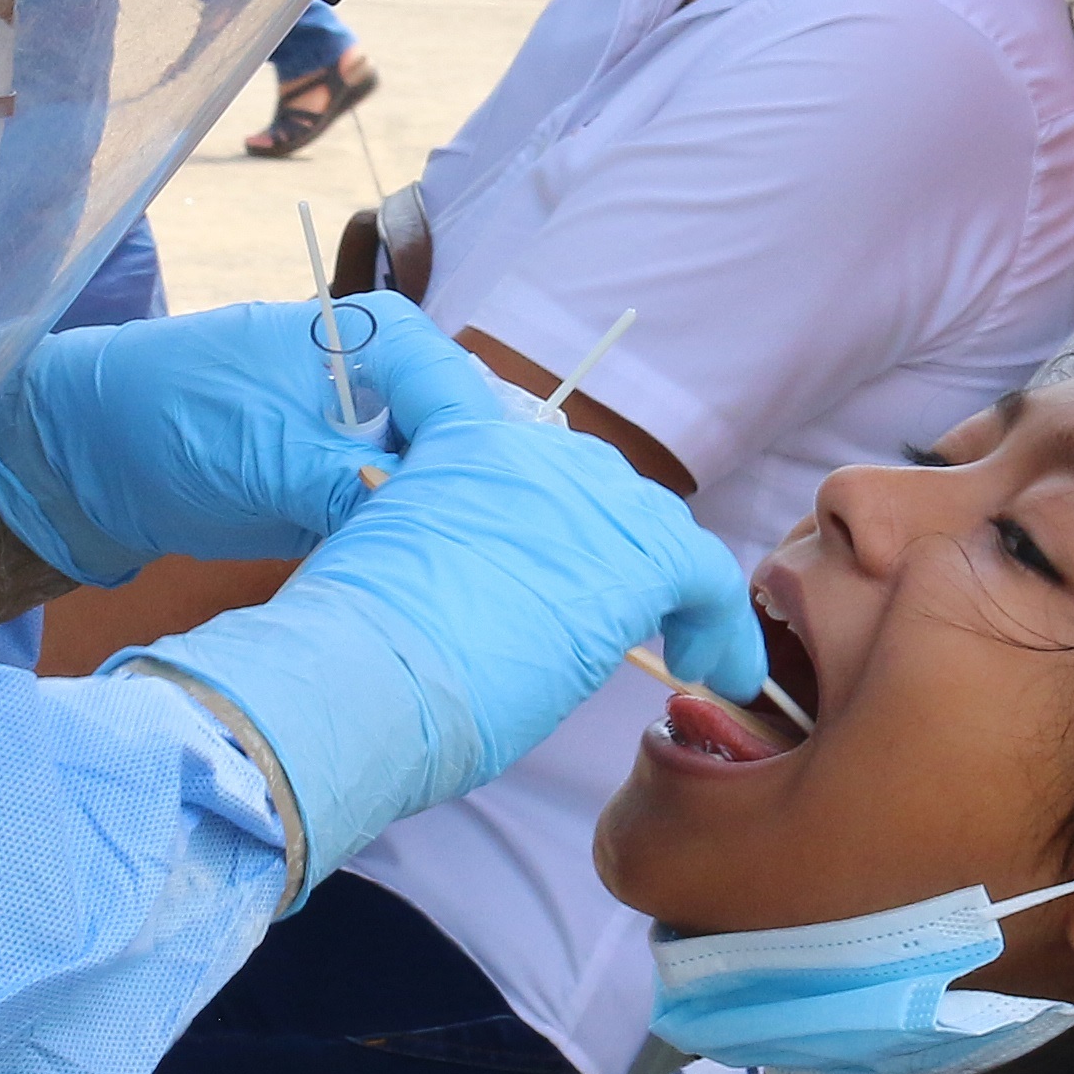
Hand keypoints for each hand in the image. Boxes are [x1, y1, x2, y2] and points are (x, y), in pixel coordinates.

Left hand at [0, 293, 433, 586]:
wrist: (85, 457)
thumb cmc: (168, 417)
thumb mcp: (266, 452)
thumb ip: (351, 483)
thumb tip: (432, 521)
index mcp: (370, 338)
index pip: (453, 389)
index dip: (469, 448)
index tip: (477, 511)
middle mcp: (376, 386)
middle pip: (453, 441)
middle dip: (460, 496)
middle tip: (469, 558)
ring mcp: (356, 442)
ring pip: (425, 488)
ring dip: (430, 532)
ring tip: (445, 580)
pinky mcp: (334, 493)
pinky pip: (385, 522)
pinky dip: (393, 551)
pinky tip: (404, 585)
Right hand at [119, 340, 759, 881]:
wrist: (363, 675)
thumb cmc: (351, 654)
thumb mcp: (385, 572)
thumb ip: (441, 551)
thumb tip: (480, 594)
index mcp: (449, 443)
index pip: (486, 399)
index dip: (517, 454)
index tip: (534, 505)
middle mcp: (524, 449)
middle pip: (592, 482)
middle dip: (604, 544)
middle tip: (601, 609)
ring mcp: (582, 495)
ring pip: (651, 525)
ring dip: (664, 586)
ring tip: (678, 644)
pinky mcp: (634, 554)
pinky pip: (704, 576)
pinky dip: (722, 625)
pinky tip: (719, 668)